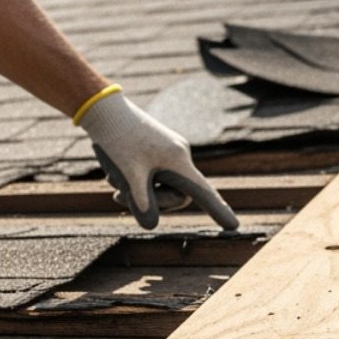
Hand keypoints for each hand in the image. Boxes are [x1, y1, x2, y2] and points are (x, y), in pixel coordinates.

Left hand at [79, 90, 237, 230]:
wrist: (104, 110)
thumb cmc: (117, 139)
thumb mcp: (128, 175)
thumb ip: (141, 202)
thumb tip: (151, 226)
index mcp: (178, 160)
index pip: (203, 193)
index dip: (218, 211)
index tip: (234, 227)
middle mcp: (179, 156)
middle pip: (175, 196)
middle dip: (149, 202)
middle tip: (118, 197)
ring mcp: (168, 153)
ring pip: (159, 187)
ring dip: (136, 191)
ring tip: (112, 178)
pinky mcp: (156, 151)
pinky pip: (151, 176)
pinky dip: (133, 181)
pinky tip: (113, 171)